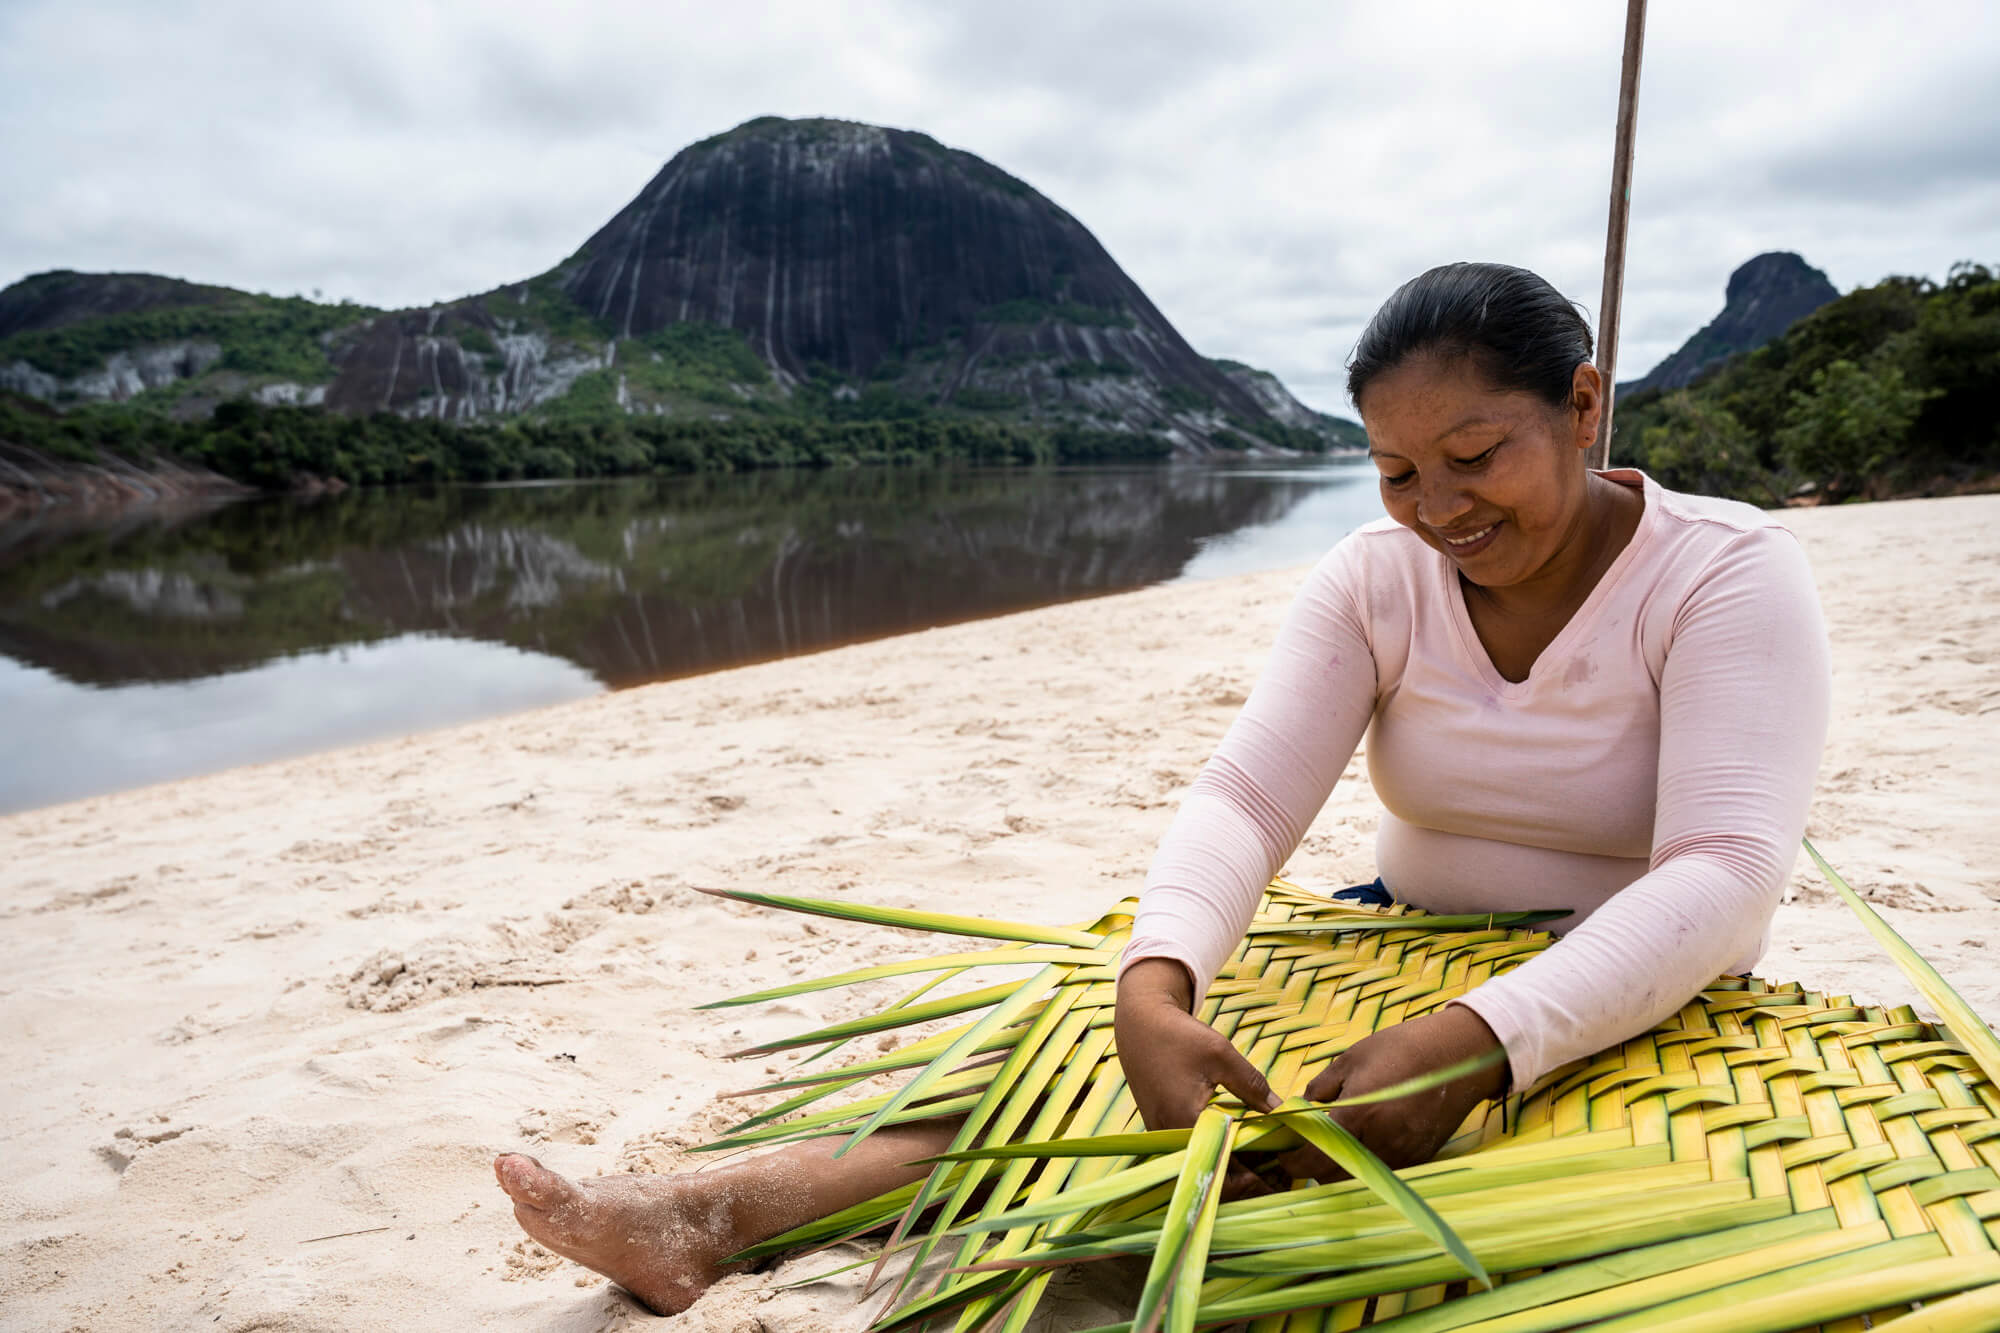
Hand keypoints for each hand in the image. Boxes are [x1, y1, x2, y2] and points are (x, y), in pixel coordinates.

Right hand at [1116, 958, 1282, 1196]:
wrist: (1140, 1024)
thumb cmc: (1180, 1035)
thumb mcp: (1221, 1054)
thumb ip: (1253, 1085)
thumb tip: (1285, 1111)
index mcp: (1184, 1119)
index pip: (1223, 1165)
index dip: (1254, 1176)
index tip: (1280, 1173)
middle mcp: (1168, 1135)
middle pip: (1211, 1174)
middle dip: (1245, 1180)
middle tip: (1277, 1176)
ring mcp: (1160, 1134)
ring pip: (1200, 1165)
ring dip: (1230, 1169)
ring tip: (1263, 1165)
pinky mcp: (1159, 1128)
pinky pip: (1190, 1152)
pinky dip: (1214, 1154)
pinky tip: (1238, 1147)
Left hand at [1279, 1005, 1508, 1181]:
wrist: (1458, 1055)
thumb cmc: (1401, 1049)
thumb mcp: (1351, 1059)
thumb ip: (1321, 1088)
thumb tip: (1301, 1108)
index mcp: (1358, 1117)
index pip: (1314, 1157)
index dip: (1293, 1161)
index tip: (1284, 1156)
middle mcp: (1380, 1143)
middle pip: (1333, 1175)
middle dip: (1313, 1168)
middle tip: (1303, 1151)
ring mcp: (1403, 1155)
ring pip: (1359, 1177)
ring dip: (1339, 1169)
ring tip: (1332, 1147)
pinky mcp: (1420, 1158)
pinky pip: (1384, 1171)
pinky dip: (1367, 1165)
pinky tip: (1363, 1145)